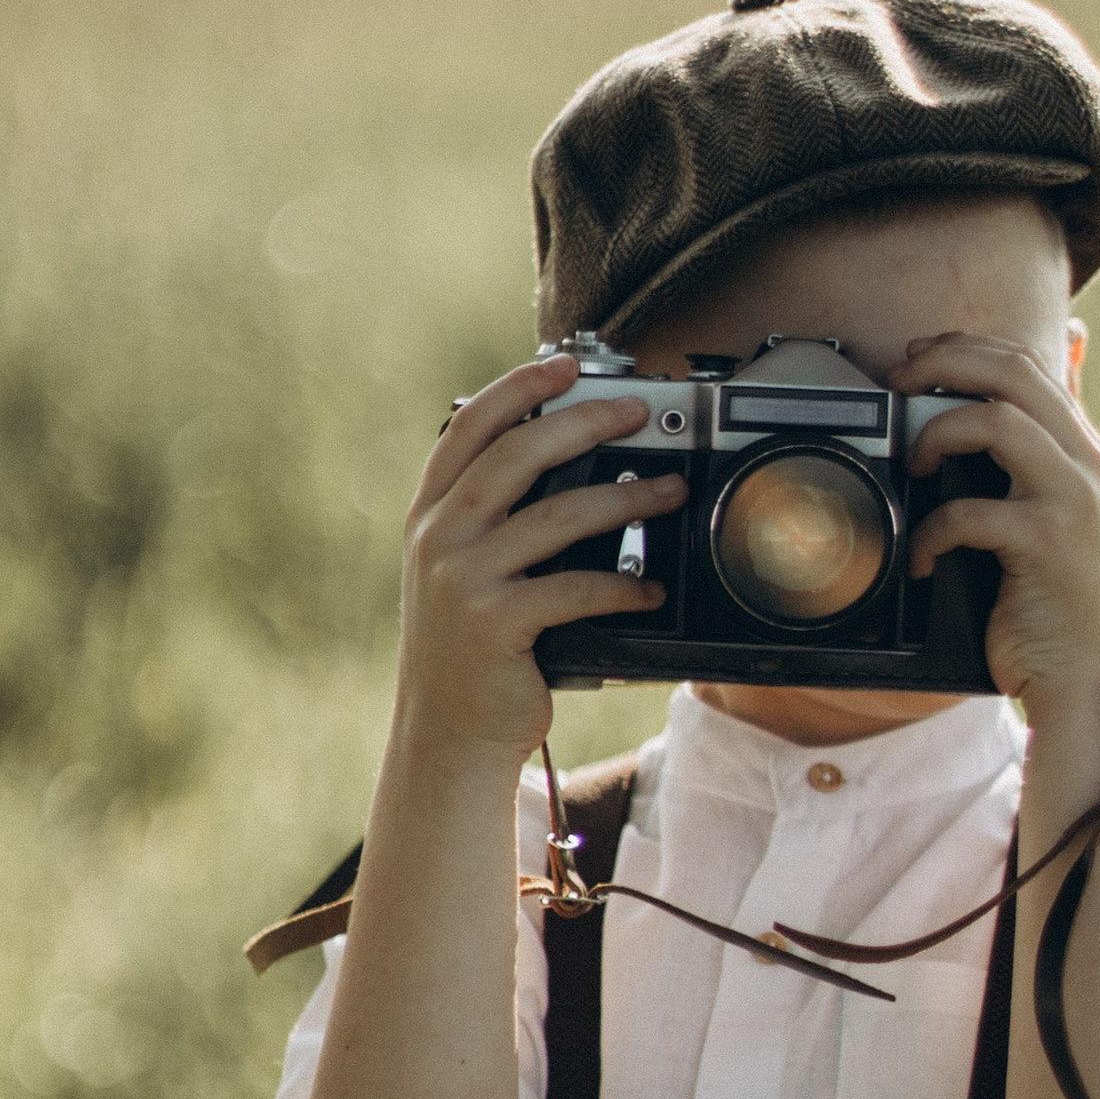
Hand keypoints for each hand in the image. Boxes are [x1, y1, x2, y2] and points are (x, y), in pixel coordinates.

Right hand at [395, 353, 684, 759]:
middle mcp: (438, 539)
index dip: (517, 390)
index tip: (564, 365)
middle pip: (515, 457)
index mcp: (430, 515)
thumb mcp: (458, 570)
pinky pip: (574, 589)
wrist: (447, 732)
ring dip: (624, 499)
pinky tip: (650, 588)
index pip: (469, 429)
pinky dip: (622, 586)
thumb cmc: (469, 649)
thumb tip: (561, 458)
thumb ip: (487, 517)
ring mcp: (463, 581)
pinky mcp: (495, 625)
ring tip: (670, 491)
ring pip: (555, 517)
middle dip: (583, 423)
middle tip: (638, 413)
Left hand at [898, 334, 1099, 739]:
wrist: (1081, 676)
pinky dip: (930, 532)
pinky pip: (973, 511)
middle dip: (944, 362)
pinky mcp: (1047, 543)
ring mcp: (1070, 500)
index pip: (1025, 363)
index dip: (964, 347)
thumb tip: (988, 413)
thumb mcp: (1049, 516)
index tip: (916, 357)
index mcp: (1079, 449)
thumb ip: (1030, 460)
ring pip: (998, 421)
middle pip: (1012, 372)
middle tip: (899, 383)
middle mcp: (1083, 463)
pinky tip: (919, 557)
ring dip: (937, 434)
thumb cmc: (1050, 601)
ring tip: (913, 465)